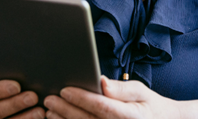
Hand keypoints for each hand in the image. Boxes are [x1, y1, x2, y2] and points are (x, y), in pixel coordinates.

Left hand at [43, 76, 178, 118]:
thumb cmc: (148, 106)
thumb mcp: (141, 91)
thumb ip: (121, 88)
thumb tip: (102, 83)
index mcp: (132, 116)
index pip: (102, 107)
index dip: (82, 98)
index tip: (65, 90)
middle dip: (66, 110)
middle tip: (49, 99)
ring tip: (50, 112)